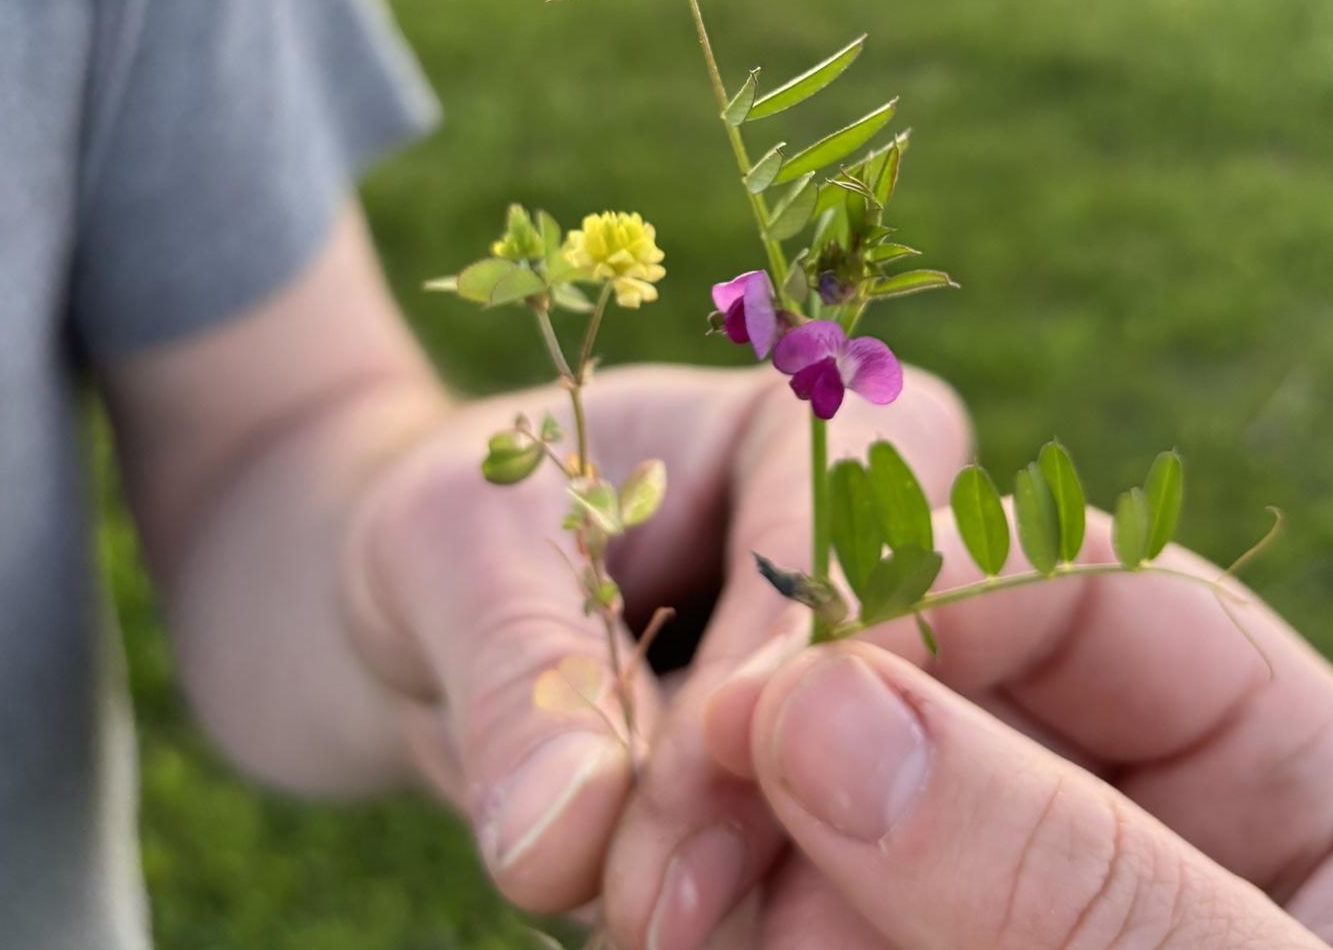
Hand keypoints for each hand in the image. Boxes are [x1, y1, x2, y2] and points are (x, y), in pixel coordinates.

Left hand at [340, 362, 970, 918]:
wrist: (443, 616)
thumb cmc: (460, 527)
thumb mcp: (454, 550)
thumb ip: (522, 674)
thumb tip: (569, 840)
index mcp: (812, 432)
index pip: (830, 554)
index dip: (767, 682)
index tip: (671, 802)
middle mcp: (871, 557)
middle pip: (890, 691)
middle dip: (781, 816)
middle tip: (653, 920)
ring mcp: (866, 685)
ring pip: (868, 808)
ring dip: (764, 898)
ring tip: (645, 936)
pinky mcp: (831, 796)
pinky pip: (815, 877)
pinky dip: (743, 921)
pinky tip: (660, 934)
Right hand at [716, 515, 1332, 947]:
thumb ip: (1073, 871)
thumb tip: (819, 716)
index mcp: (1297, 781)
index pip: (1096, 596)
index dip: (939, 592)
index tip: (795, 667)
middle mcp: (1152, 825)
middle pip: (954, 702)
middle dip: (815, 734)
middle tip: (689, 796)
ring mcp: (1026, 912)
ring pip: (867, 818)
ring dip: (760, 838)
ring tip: (676, 904)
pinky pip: (828, 921)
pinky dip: (763, 919)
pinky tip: (706, 931)